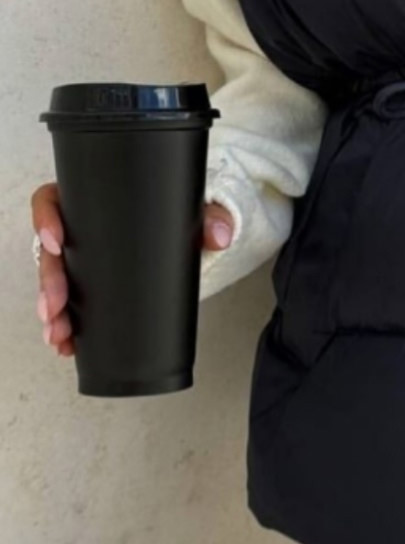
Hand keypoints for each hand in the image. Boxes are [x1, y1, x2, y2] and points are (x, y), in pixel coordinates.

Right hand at [30, 183, 234, 356]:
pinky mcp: (91, 283)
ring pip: (55, 281)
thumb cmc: (183, 213)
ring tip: (59, 333)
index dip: (46, 219)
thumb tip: (219, 235)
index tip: (54, 242)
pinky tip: (66, 343)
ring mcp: (84, 258)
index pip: (54, 200)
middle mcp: (82, 228)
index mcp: (94, 200)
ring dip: (52, 310)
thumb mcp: (195, 211)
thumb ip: (213, 216)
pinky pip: (68, 302)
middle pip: (49, 251)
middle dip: (49, 283)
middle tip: (56, 306)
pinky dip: (66, 325)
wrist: (192, 234)